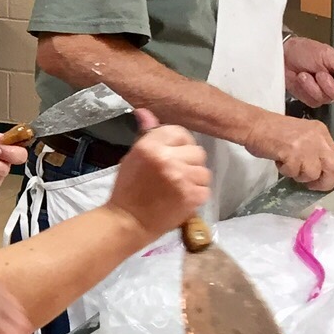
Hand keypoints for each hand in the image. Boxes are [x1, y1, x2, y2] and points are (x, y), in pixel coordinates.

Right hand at [101, 108, 211, 238]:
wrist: (129, 221)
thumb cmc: (128, 188)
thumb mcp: (133, 157)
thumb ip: (146, 135)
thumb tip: (145, 112)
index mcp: (150, 146)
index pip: (179, 132)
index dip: (180, 143)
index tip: (174, 154)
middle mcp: (167, 159)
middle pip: (197, 151)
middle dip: (189, 162)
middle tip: (176, 173)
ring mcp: (181, 178)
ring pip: (204, 171)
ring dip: (195, 179)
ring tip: (179, 187)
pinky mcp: (191, 196)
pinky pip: (205, 189)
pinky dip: (196, 194)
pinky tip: (182, 198)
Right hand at [249, 111, 333, 192]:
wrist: (254, 125)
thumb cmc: (274, 133)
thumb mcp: (302, 140)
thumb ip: (316, 154)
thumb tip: (328, 174)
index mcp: (321, 134)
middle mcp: (318, 139)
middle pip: (332, 170)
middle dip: (324, 183)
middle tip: (312, 185)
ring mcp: (306, 145)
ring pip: (313, 174)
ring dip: (299, 175)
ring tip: (287, 162)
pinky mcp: (293, 152)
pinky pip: (295, 173)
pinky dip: (285, 171)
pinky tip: (279, 159)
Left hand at [283, 36, 333, 108]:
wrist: (281, 56)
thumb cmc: (303, 50)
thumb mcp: (326, 54)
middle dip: (331, 86)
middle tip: (321, 74)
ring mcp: (323, 92)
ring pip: (328, 99)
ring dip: (315, 86)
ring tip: (307, 74)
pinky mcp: (311, 98)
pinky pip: (314, 101)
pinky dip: (306, 89)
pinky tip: (302, 79)